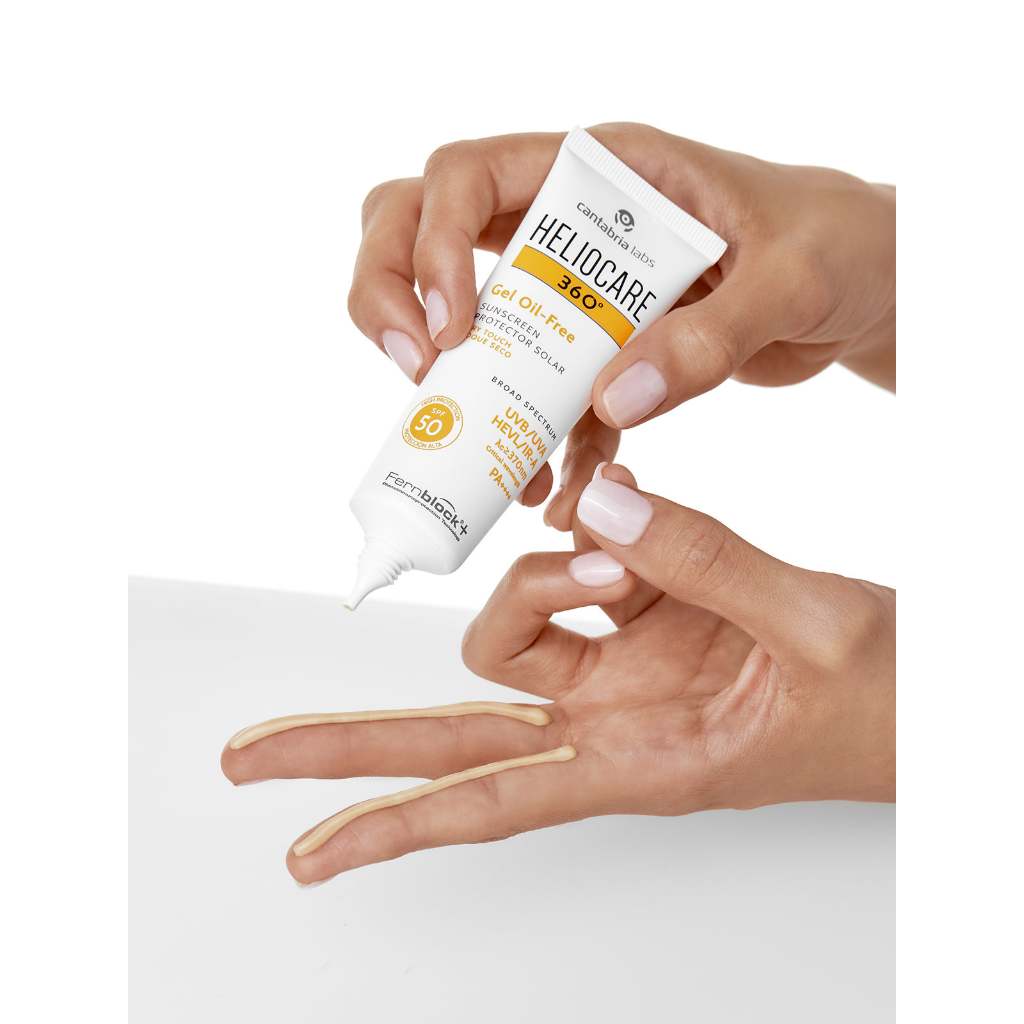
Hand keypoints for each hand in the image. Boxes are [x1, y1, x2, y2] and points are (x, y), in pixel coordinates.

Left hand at [221, 464, 894, 883]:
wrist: (924, 692)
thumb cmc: (887, 703)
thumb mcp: (808, 627)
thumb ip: (700, 561)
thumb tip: (596, 510)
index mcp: (643, 760)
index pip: (489, 800)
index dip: (393, 825)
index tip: (307, 851)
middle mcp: (613, 722)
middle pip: (453, 735)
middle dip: (350, 745)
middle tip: (250, 757)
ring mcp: (625, 670)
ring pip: (518, 628)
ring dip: (546, 577)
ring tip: (629, 544)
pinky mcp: (649, 623)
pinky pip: (580, 572)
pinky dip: (586, 541)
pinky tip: (619, 515)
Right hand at [347, 123, 895, 516]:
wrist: (862, 285)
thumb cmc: (836, 245)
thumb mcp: (789, 281)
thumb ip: (710, 336)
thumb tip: (611, 398)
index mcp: (602, 169)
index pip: (466, 173)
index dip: (433, 246)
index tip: (452, 328)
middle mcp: (567, 217)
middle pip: (418, 225)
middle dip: (392, 296)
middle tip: (421, 371)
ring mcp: (571, 283)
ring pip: (462, 310)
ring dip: (452, 381)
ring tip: (483, 450)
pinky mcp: (593, 344)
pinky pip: (535, 386)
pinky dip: (533, 438)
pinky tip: (555, 489)